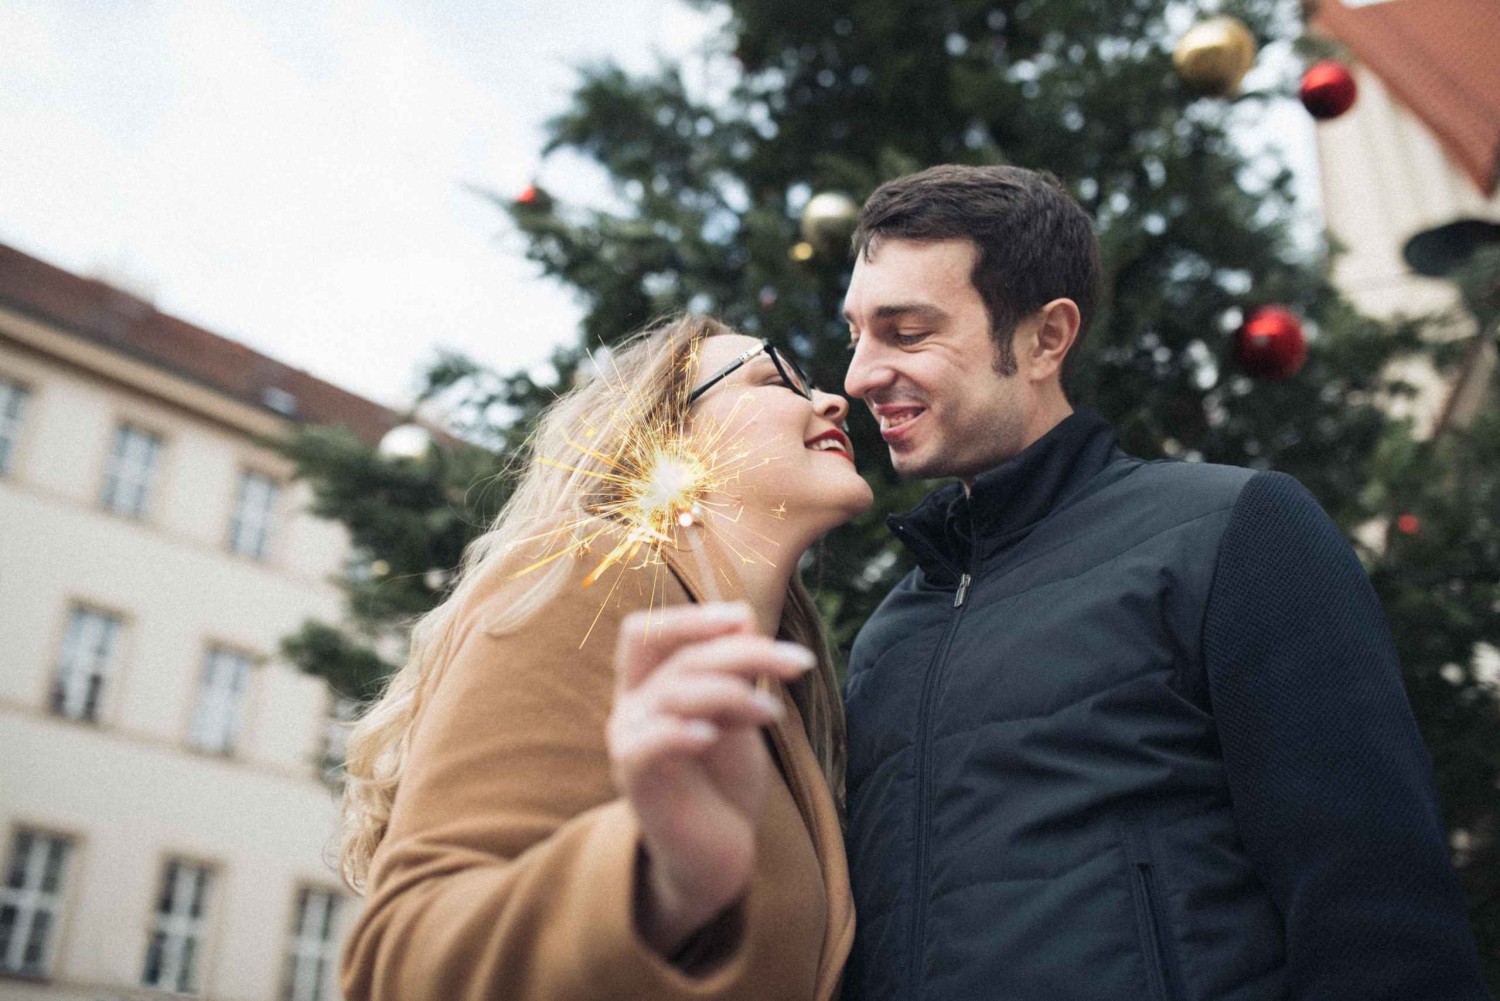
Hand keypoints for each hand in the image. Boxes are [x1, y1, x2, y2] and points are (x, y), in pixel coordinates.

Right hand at [606, 602, 815, 957]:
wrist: (717, 854)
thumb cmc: (723, 781)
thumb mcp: (737, 716)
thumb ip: (735, 671)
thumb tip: (742, 617)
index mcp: (650, 684)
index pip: (647, 632)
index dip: (690, 618)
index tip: (745, 620)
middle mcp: (632, 705)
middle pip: (676, 655)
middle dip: (741, 651)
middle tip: (799, 663)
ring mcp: (629, 741)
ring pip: (674, 691)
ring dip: (733, 692)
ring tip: (774, 713)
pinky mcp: (635, 779)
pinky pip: (647, 743)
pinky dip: (680, 732)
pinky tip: (713, 736)